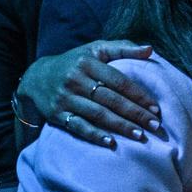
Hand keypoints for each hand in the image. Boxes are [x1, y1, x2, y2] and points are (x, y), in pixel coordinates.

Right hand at [18, 40, 159, 147]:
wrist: (35, 77)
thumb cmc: (75, 62)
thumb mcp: (95, 49)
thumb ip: (122, 48)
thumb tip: (150, 49)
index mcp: (88, 63)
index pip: (118, 81)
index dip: (139, 95)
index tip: (156, 108)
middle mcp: (75, 80)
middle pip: (111, 99)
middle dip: (135, 113)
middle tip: (155, 125)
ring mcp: (65, 98)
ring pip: (97, 114)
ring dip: (120, 126)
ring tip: (140, 135)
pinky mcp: (56, 114)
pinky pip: (78, 126)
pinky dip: (94, 135)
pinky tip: (111, 143)